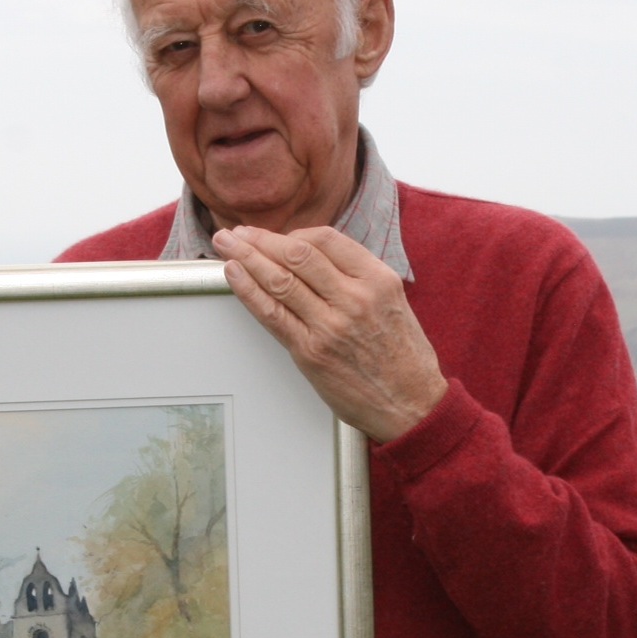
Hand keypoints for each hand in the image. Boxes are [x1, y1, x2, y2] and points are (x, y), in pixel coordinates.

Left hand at [212, 225, 446, 443]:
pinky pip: (272, 314)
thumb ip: (357, 277)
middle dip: (259, 239)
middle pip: (296, 254)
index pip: (325, 239)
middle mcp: (354, 298)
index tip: (275, 237)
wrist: (412, 405)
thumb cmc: (403, 357)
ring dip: (245, 258)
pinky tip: (233, 275)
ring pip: (279, 280)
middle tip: (236, 232)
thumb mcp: (393, 301)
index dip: (292, 233)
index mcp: (378, 279)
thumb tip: (313, 257)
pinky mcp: (311, 352)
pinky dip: (247, 291)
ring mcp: (330, 326)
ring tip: (225, 244)